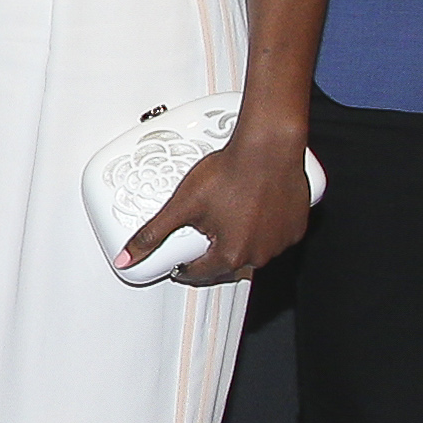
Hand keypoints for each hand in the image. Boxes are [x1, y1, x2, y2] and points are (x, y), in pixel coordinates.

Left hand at [123, 126, 315, 286]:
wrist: (267, 149)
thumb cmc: (231, 173)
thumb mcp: (180, 205)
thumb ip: (152, 234)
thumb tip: (127, 256)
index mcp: (231, 255)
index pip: (200, 274)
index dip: (183, 268)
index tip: (178, 264)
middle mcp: (260, 254)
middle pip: (227, 264)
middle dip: (210, 252)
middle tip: (200, 233)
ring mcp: (281, 241)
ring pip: (252, 250)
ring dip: (237, 241)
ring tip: (225, 216)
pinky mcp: (296, 226)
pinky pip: (274, 236)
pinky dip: (261, 229)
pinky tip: (251, 210)